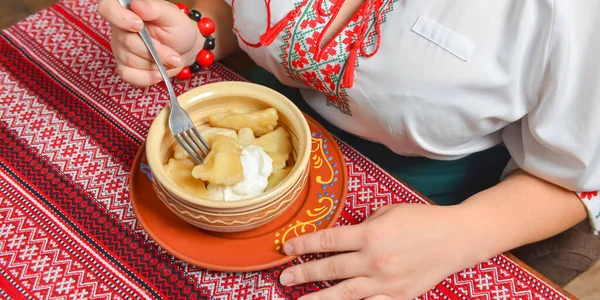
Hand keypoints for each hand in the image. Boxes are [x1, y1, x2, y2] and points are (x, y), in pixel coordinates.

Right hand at [98, 0, 202, 85]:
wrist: (185, 49)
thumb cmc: (178, 29)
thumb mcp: (172, 16)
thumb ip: (154, 9)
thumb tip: (137, 4)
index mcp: (128, 10)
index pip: (107, 8)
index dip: (119, 17)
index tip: (139, 25)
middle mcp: (119, 29)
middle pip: (126, 42)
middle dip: (155, 51)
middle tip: (174, 55)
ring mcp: (120, 48)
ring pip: (130, 60)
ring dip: (155, 64)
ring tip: (171, 60)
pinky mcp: (124, 66)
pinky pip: (128, 75)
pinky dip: (147, 77)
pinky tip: (159, 74)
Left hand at [279, 204, 482, 299]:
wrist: (457, 238)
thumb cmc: (422, 220)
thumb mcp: (387, 212)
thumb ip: (362, 227)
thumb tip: (342, 240)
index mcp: (370, 234)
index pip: (327, 241)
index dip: (304, 245)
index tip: (288, 249)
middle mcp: (374, 260)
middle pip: (329, 270)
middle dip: (303, 274)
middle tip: (284, 280)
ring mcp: (386, 283)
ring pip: (343, 295)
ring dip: (317, 299)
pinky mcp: (399, 297)